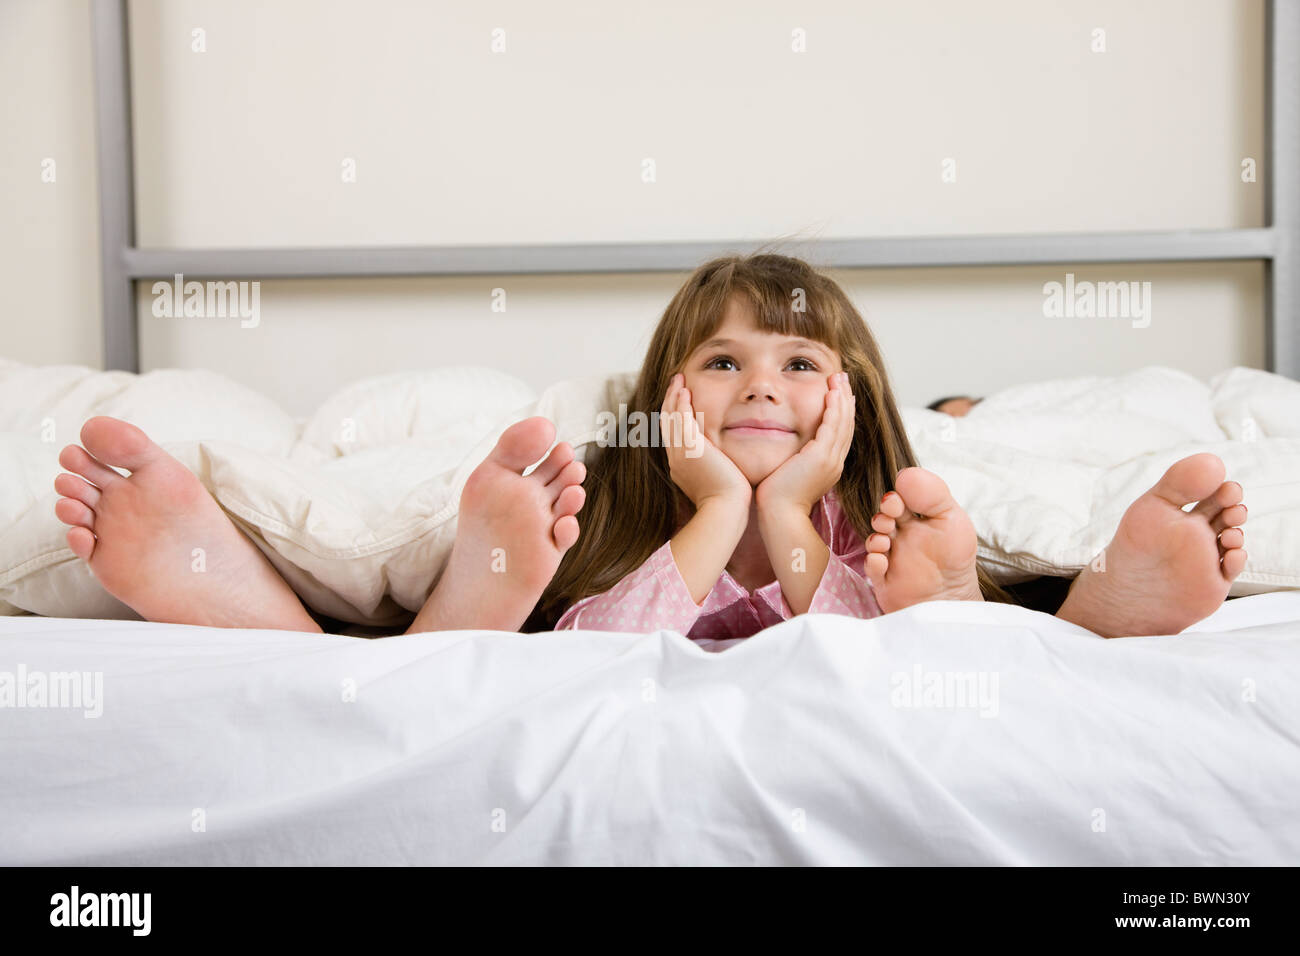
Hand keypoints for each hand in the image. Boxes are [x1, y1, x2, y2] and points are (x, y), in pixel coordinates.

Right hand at [660, 373, 750, 509]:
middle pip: (667, 424)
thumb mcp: (718, 481)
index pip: (673, 436)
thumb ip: (716, 468)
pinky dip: (681, 404)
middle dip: (670, 402)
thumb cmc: (729, 502)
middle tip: (674, 384)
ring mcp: (680, 453)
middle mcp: (675, 458)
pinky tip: (684, 390)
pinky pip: (680, 420)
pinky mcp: (690, 448)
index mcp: (680, 467)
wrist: (725, 510)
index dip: (674, 416)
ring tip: (678, 380)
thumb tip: (722, 463)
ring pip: (671, 419)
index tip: (679, 401)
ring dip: (674, 397)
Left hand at [755, 371, 854, 514]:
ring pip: (843, 423)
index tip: (839, 393)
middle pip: (846, 425)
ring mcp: (830, 460)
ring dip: (842, 398)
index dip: (842, 412)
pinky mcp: (821, 457)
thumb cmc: (776, 500)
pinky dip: (834, 408)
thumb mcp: (789, 475)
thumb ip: (792, 461)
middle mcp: (834, 462)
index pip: (840, 433)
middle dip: (845, 399)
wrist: (779, 516)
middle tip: (843, 378)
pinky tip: (832, 392)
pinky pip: (832, 427)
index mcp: (828, 467)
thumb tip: (785, 451)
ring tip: (839, 378)